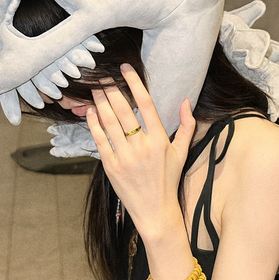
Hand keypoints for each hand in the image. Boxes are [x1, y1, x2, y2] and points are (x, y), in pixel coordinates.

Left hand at [86, 63, 195, 235]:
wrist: (155, 210)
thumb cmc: (169, 179)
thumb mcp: (182, 152)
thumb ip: (187, 125)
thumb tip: (186, 100)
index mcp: (160, 140)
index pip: (146, 104)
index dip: (134, 83)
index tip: (125, 69)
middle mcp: (142, 146)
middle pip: (123, 110)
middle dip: (111, 89)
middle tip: (103, 76)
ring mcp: (125, 157)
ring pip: (109, 122)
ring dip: (100, 103)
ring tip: (95, 89)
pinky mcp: (111, 167)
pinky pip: (100, 140)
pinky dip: (93, 124)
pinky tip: (90, 112)